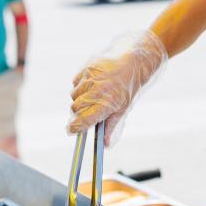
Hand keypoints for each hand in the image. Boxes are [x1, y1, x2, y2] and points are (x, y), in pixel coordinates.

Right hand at [68, 30, 167, 145]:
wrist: (133, 60)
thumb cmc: (129, 86)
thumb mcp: (124, 108)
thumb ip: (112, 126)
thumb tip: (106, 145)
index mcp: (106, 104)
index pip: (82, 121)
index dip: (75, 128)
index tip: (71, 131)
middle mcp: (96, 91)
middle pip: (75, 109)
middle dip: (79, 113)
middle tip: (87, 112)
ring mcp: (90, 78)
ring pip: (74, 95)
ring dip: (79, 98)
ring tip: (93, 95)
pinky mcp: (86, 68)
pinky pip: (75, 82)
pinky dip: (80, 86)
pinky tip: (92, 84)